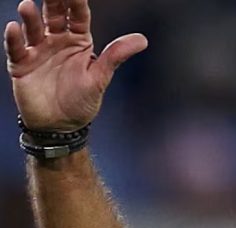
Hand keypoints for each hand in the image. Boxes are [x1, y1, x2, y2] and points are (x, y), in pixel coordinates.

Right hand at [4, 0, 146, 130]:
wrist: (61, 126)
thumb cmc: (82, 102)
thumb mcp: (100, 78)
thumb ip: (116, 56)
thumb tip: (143, 40)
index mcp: (78, 42)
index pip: (78, 16)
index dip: (76, 2)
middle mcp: (57, 41)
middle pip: (54, 15)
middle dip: (52, 1)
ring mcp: (38, 51)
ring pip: (33, 28)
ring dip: (30, 18)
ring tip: (27, 6)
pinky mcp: (21, 64)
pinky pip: (16, 48)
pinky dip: (14, 38)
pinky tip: (13, 28)